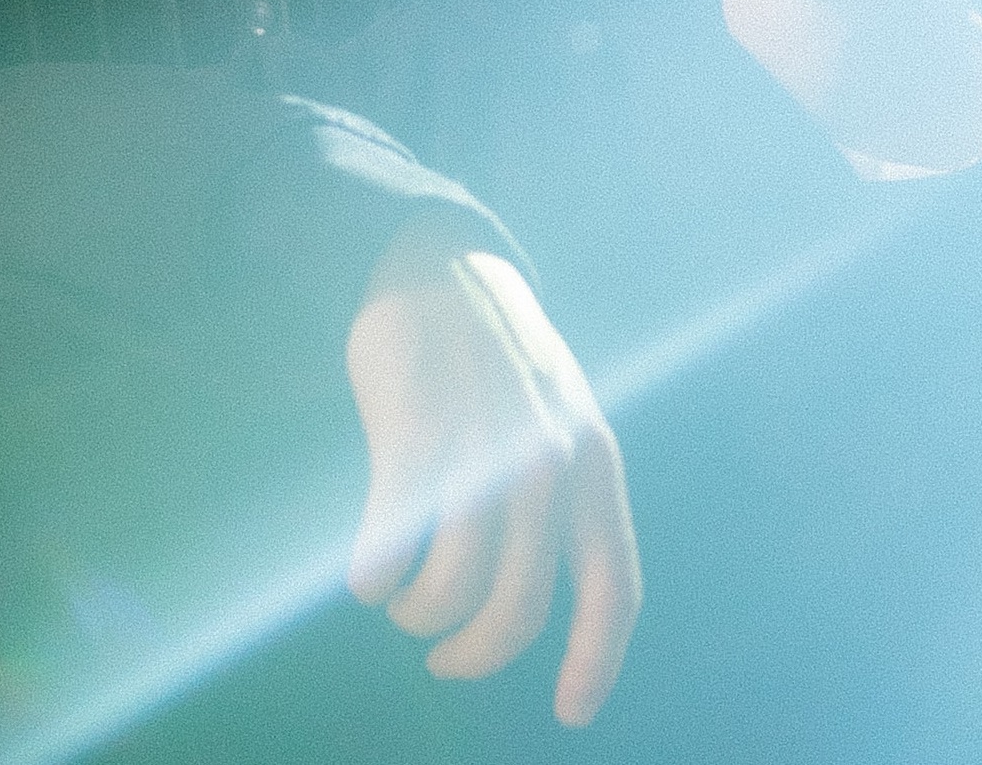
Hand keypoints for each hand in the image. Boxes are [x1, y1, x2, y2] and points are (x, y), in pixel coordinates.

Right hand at [344, 237, 639, 725]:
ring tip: (403, 596)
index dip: (596, 659)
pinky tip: (367, 571)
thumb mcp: (562, 423)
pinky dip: (374, 579)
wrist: (442, 269)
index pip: (614, 585)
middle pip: (517, 610)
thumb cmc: (498, 360)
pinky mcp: (416, 439)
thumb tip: (544, 598)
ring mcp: (484, 451)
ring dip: (417, 614)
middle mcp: (551, 464)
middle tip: (443, 656)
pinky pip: (392, 549)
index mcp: (595, 465)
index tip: (572, 712)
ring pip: (450, 590)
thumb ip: (566, 500)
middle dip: (473, 653)